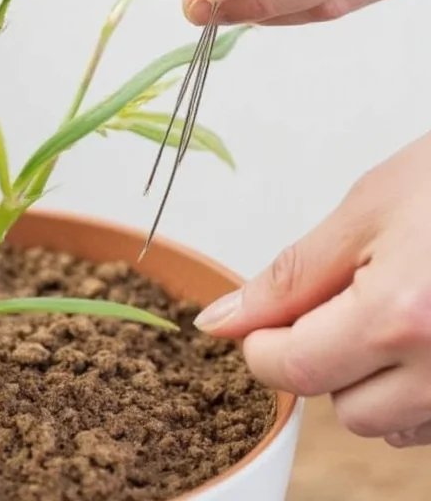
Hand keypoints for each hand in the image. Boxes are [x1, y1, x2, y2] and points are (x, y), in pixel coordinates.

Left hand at [194, 131, 430, 446]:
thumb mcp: (366, 211)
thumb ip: (290, 278)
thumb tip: (224, 320)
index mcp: (401, 318)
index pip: (294, 370)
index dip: (263, 345)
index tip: (264, 321)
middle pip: (346, 409)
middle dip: (325, 361)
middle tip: (344, 301)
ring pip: (395, 424)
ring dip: (376, 381)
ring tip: (397, 311)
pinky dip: (419, 389)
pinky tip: (425, 333)